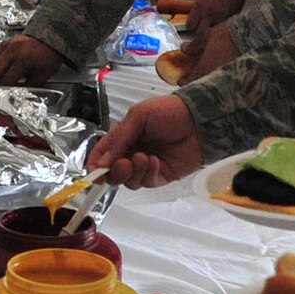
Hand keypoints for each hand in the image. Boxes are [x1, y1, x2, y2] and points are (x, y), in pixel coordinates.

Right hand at [0, 34, 62, 85]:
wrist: (52, 38)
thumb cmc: (49, 56)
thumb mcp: (41, 77)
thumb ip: (26, 87)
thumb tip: (14, 93)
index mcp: (22, 59)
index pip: (4, 80)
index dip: (5, 89)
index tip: (7, 91)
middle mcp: (11, 50)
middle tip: (4, 84)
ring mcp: (6, 44)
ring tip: (9, 74)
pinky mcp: (5, 42)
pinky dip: (0, 64)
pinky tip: (10, 65)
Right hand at [86, 95, 202, 186]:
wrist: (200, 120)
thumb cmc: (171, 111)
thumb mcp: (139, 115)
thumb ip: (119, 138)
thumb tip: (103, 161)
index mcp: (123, 137)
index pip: (102, 155)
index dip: (95, 165)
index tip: (94, 172)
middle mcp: (132, 153)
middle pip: (112, 173)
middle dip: (114, 172)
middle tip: (123, 163)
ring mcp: (146, 166)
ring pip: (128, 181)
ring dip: (133, 172)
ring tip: (144, 157)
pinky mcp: (161, 175)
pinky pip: (146, 183)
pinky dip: (148, 173)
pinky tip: (156, 161)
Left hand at [184, 23, 237, 81]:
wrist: (251, 34)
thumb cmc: (229, 34)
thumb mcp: (207, 35)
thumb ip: (195, 44)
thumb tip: (185, 48)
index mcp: (204, 67)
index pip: (190, 81)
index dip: (184, 81)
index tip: (181, 80)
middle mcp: (215, 76)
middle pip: (202, 86)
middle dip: (197, 82)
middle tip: (194, 78)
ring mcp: (227, 78)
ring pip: (214, 85)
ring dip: (209, 81)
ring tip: (208, 74)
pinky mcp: (238, 77)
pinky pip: (227, 81)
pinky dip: (222, 79)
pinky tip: (223, 72)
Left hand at [187, 0, 245, 39]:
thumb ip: (199, 6)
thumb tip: (197, 16)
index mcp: (200, 6)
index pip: (191, 25)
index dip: (191, 27)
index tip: (193, 27)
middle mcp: (209, 13)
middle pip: (200, 32)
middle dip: (200, 33)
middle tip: (201, 31)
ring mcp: (220, 17)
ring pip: (213, 33)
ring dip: (211, 32)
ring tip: (212, 31)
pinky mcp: (231, 18)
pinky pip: (224, 27)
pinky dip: (222, 28)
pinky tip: (223, 26)